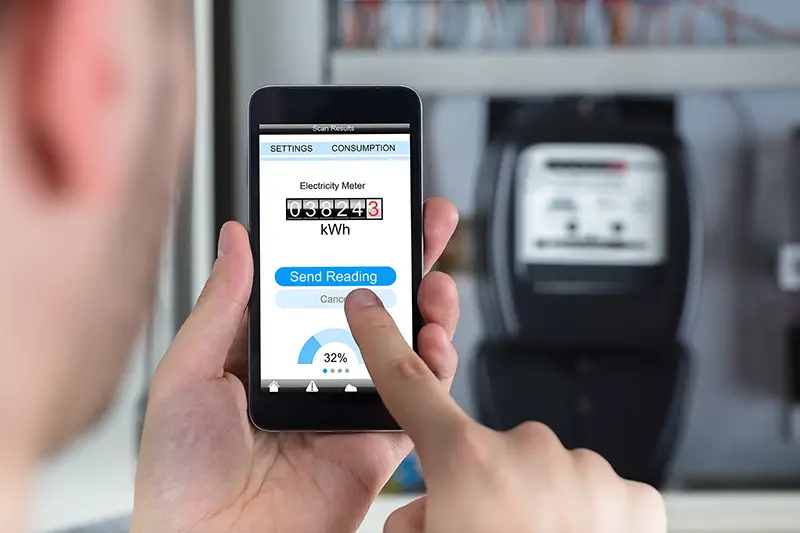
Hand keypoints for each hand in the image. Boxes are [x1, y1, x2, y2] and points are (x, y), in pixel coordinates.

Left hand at [131, 198, 459, 532]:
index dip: (346, 243)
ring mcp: (347, 403)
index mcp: (266, 350)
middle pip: (369, 304)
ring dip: (427, 306)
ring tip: (434, 280)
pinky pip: (416, 397)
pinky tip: (433, 338)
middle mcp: (313, 370)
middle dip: (405, 260)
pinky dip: (434, 366)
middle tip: (428, 222)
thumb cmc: (180, 477)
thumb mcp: (185, 375)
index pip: (316, 281)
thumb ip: (222, 307)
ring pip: (402, 343)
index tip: (368, 207)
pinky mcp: (375, 442)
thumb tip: (238, 240)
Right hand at [344, 291, 666, 532]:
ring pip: (543, 474)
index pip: (409, 384)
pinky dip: (585, 517)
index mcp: (467, 462)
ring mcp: (587, 471)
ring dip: (534, 505)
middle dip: (477, 488)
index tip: (369, 306)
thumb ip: (411, 520)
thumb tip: (419, 512)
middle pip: (483, 452)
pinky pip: (596, 493)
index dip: (381, 340)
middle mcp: (529, 451)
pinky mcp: (634, 498)